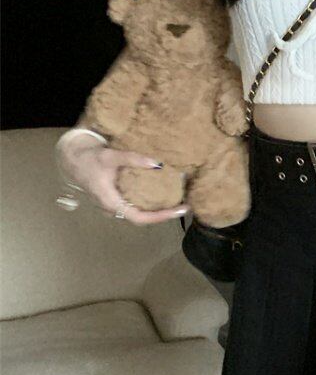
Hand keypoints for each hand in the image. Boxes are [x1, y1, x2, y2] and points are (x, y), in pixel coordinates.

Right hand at [57, 135, 189, 225]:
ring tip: (177, 200)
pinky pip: (135, 204)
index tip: (179, 211)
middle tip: (185, 205)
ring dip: (158, 209)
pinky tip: (162, 194)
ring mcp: (114, 205)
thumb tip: (157, 164)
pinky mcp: (115, 199)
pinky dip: (150, 201)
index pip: (140, 218)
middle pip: (143, 218)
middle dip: (164, 214)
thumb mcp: (110, 156)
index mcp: (111, 202)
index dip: (161, 217)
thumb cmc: (89, 158)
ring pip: (139, 212)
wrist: (72, 158)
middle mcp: (113, 208)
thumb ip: (132, 159)